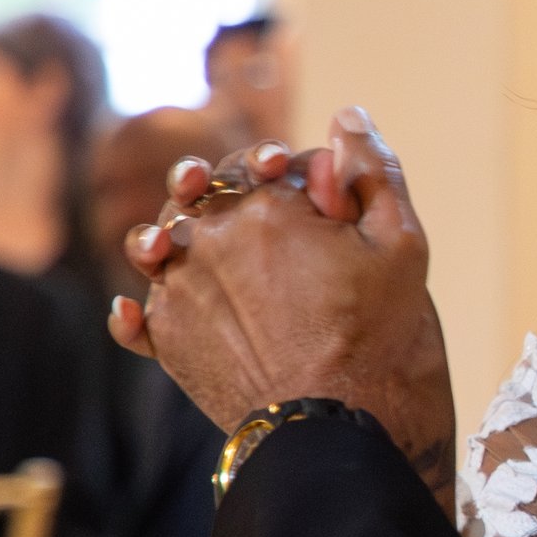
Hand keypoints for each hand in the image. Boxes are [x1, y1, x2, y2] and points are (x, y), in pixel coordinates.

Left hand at [117, 109, 457, 506]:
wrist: (331, 420)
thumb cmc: (375, 333)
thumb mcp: (400, 243)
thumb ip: (373, 171)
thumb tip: (349, 116)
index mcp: (265, 204)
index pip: (257, 163)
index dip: (276, 167)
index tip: (297, 184)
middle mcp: (209, 237)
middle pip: (199, 196)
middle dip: (219, 191)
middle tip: (240, 206)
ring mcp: (179, 288)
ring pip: (159, 243)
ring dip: (169, 236)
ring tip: (178, 245)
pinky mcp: (166, 340)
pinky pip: (137, 316)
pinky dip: (138, 309)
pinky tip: (136, 306)